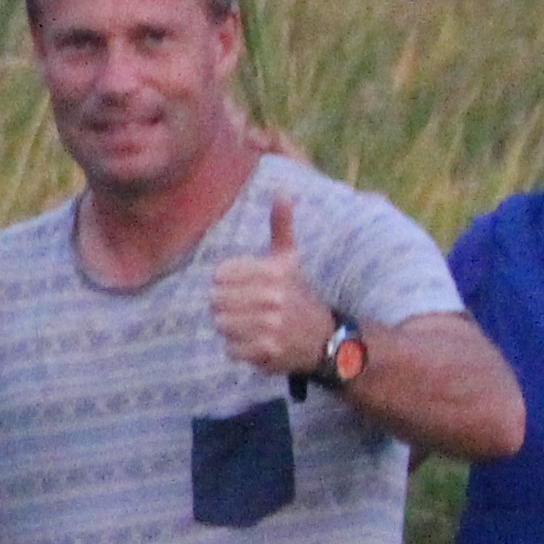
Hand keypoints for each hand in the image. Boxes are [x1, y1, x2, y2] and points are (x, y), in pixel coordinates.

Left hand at [208, 196, 337, 380]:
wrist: (327, 339)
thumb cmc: (299, 295)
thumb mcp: (290, 260)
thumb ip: (281, 227)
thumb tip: (283, 192)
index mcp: (272, 272)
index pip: (219, 275)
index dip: (226, 283)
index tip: (243, 288)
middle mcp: (271, 298)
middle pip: (215, 301)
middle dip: (227, 306)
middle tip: (247, 310)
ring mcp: (270, 326)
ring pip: (221, 324)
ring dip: (232, 328)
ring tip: (252, 326)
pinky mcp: (267, 350)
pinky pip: (230, 349)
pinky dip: (239, 349)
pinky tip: (256, 343)